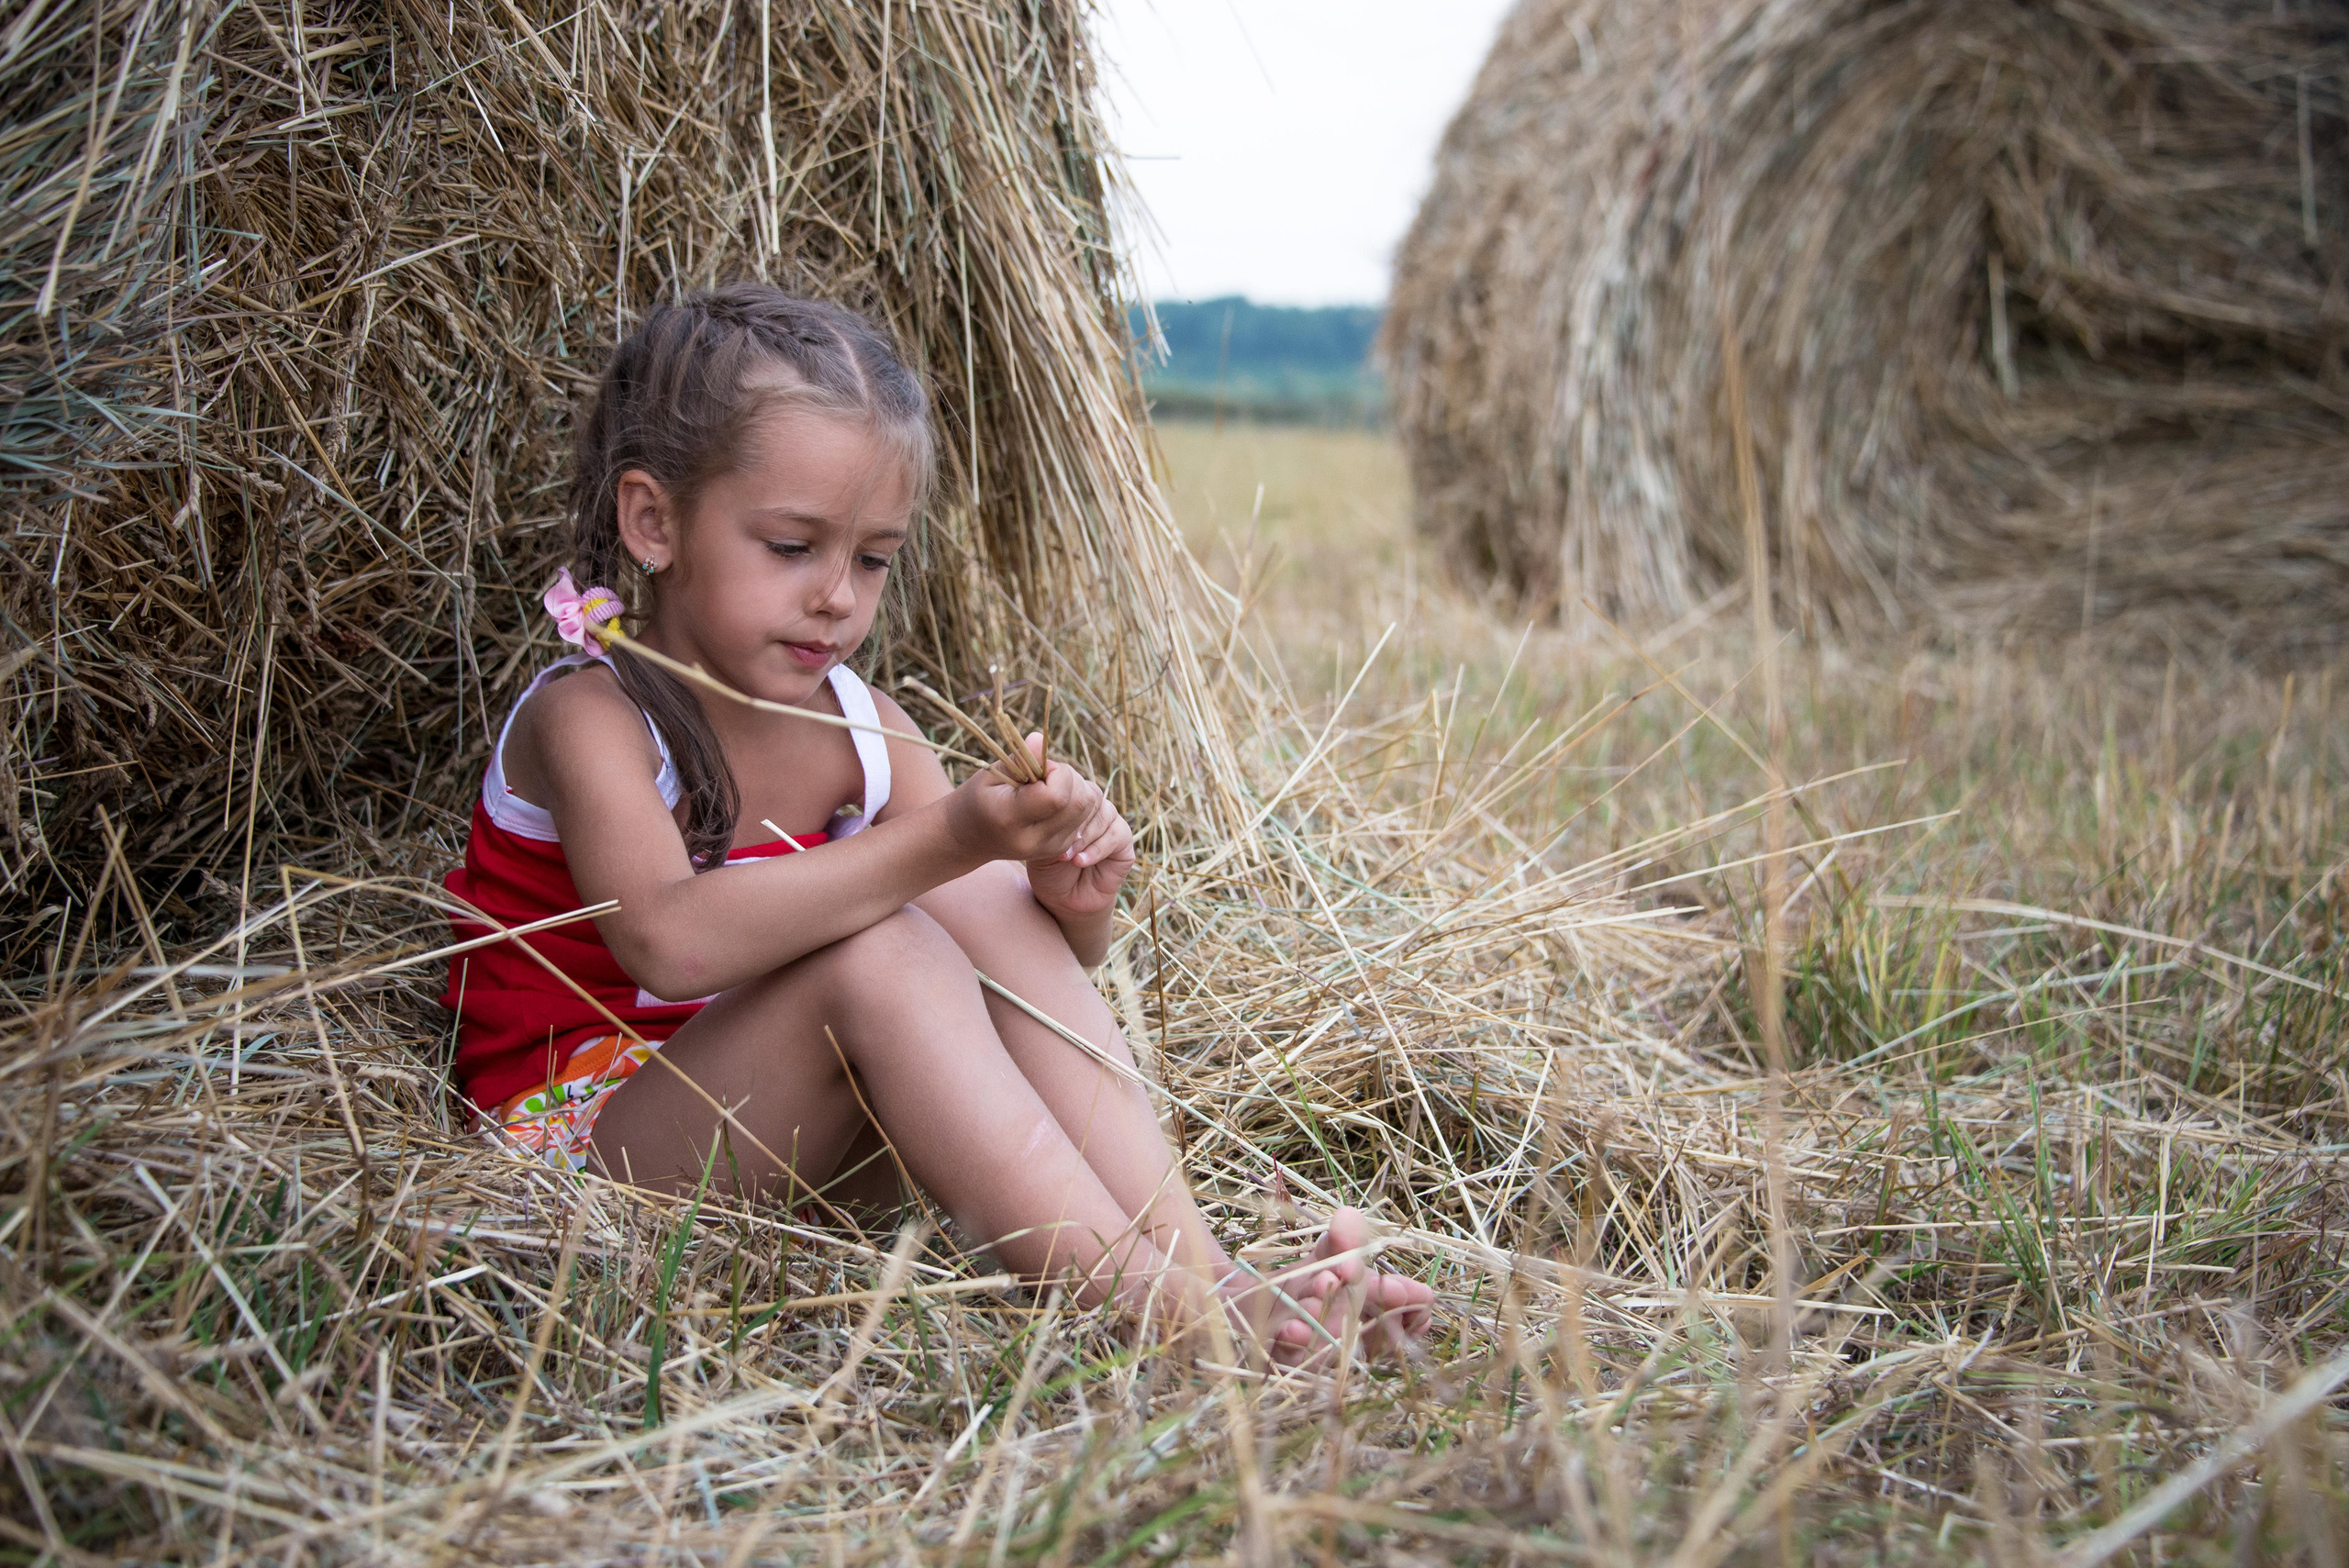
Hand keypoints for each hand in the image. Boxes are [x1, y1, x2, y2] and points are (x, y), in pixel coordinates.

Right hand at [946, 734, 1103, 865]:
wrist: (971, 838)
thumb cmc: (979, 798)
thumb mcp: (991, 774)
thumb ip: (1020, 758)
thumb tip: (1039, 738)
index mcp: (1011, 820)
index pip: (1057, 796)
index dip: (1057, 772)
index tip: (1039, 767)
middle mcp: (1035, 840)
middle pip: (1080, 803)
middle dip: (1070, 778)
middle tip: (1047, 774)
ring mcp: (1051, 848)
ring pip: (1089, 809)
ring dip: (1077, 788)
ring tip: (1050, 785)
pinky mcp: (1063, 849)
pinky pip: (1087, 817)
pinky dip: (1077, 801)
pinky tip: (1054, 800)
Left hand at [1023, 777, 1134, 918]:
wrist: (1063, 901)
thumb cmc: (1047, 869)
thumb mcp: (1040, 841)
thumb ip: (1047, 818)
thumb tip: (1049, 796)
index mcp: (1073, 801)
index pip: (1073, 783)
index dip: (1062, 799)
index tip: (1046, 820)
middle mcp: (1094, 808)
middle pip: (1091, 796)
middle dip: (1074, 820)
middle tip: (1058, 843)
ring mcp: (1111, 823)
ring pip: (1104, 814)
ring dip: (1084, 836)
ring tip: (1067, 856)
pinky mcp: (1125, 843)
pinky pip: (1116, 835)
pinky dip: (1097, 848)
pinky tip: (1080, 861)